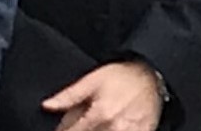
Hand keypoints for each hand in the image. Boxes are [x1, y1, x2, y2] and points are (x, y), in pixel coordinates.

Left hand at [42, 60, 166, 130]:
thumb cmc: (123, 76)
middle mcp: (114, 127)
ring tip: (100, 121)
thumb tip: (47, 105)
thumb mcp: (93, 80)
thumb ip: (69, 95)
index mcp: (100, 115)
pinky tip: (113, 124)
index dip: (64, 130)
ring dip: (98, 129)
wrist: (153, 76)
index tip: (64, 128)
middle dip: (79, 128)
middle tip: (85, 120)